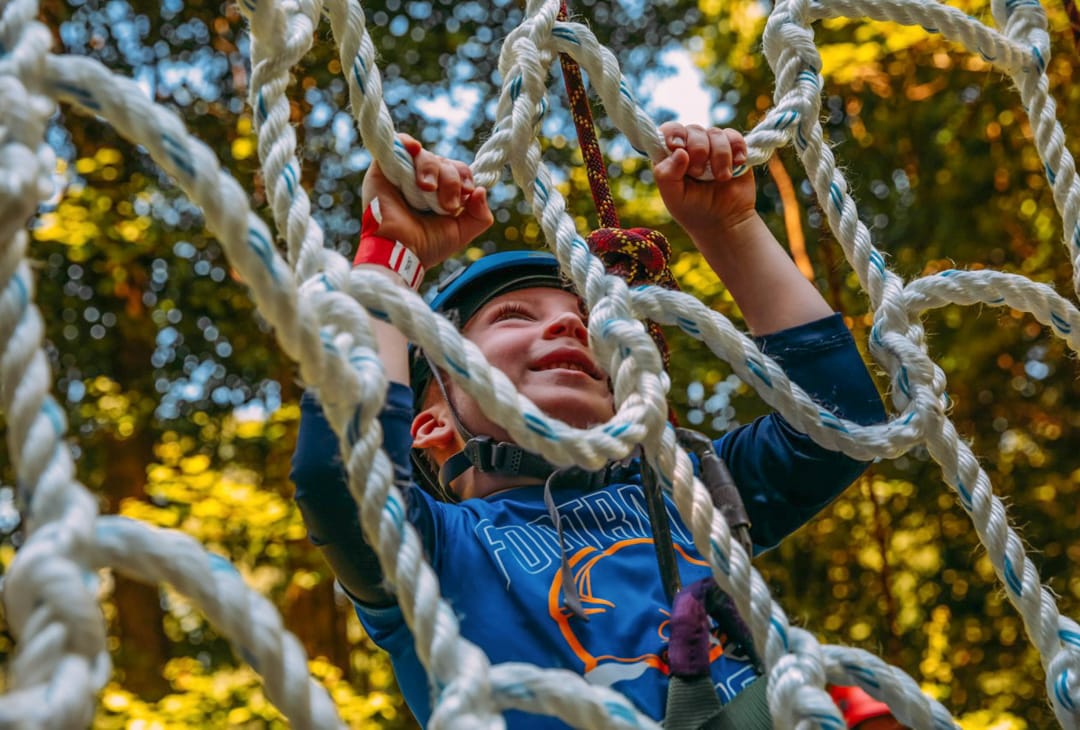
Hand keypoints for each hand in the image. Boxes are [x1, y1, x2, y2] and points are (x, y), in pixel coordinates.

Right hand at [360, 133, 493, 268]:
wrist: (398, 250)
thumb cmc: (426, 246)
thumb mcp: (461, 232)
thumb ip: (480, 215)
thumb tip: (481, 190)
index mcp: (440, 193)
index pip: (458, 171)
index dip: (465, 178)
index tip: (466, 194)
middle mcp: (422, 180)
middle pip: (444, 162)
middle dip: (451, 181)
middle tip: (446, 205)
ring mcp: (403, 173)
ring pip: (426, 155)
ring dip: (432, 170)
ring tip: (427, 189)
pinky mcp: (384, 167)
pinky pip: (398, 142)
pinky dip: (408, 142)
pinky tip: (415, 149)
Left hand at [653, 123, 755, 239]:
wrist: (725, 222)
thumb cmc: (693, 210)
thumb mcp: (673, 197)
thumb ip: (667, 175)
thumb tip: (679, 151)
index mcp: (670, 156)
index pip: (668, 131)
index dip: (673, 134)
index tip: (678, 147)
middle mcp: (690, 147)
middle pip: (693, 130)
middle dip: (698, 150)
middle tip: (698, 173)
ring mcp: (712, 146)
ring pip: (715, 133)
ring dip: (720, 155)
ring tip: (722, 177)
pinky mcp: (733, 148)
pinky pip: (734, 136)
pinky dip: (737, 148)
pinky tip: (737, 165)